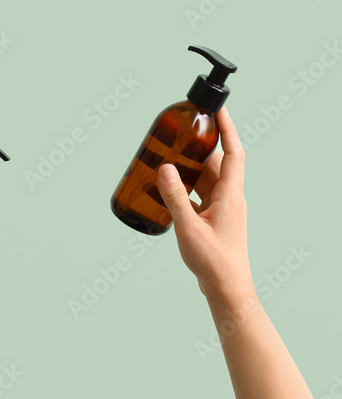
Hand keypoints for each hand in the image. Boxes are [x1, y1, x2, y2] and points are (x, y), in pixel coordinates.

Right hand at [155, 107, 251, 298]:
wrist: (227, 288)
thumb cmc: (213, 261)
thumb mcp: (188, 227)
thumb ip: (174, 196)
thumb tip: (164, 168)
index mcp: (230, 196)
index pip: (233, 154)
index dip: (227, 129)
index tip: (218, 111)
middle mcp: (230, 198)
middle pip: (217, 163)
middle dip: (202, 145)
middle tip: (183, 131)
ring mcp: (223, 208)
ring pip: (207, 178)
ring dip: (192, 166)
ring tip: (171, 155)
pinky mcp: (214, 218)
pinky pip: (201, 193)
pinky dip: (187, 185)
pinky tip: (170, 186)